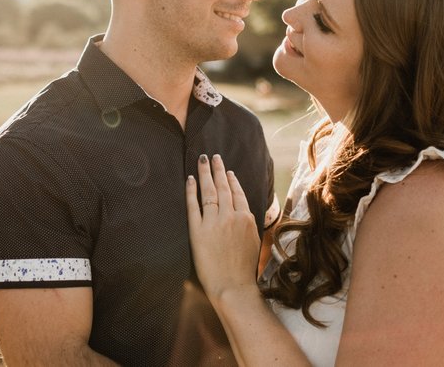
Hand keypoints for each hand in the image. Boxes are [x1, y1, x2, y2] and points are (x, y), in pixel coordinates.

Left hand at [186, 154, 261, 303]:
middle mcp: (231, 217)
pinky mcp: (198, 230)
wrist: (233, 287)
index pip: (238, 193)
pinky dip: (191, 190)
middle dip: (218, 170)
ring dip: (205, 174)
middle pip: (223, 187)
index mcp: (247, 219)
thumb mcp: (254, 242)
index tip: (228, 171)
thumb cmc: (244, 271)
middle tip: (213, 156)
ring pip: (209, 192)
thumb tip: (247, 216)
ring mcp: (214, 222)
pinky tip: (189, 179)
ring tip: (202, 160)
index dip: (232, 181)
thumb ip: (250, 225)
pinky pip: (193, 205)